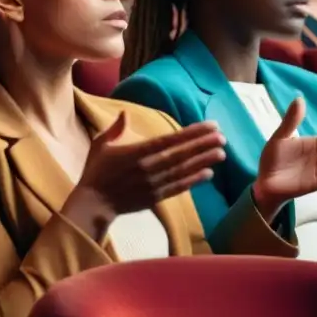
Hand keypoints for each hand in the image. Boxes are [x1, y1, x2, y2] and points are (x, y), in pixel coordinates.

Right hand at [73, 112, 225, 219]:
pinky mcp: (155, 198)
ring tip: (222, 153)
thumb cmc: (96, 172)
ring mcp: (153, 184)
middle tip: (222, 137)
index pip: (169, 140)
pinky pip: (178, 187)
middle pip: (181, 154)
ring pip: (182, 170)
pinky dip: (193, 181)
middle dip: (203, 145)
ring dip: (203, 161)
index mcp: (136, 152)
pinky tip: (208, 174)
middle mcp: (148, 167)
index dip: (191, 133)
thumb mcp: (99, 145)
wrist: (93, 203)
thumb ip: (114, 129)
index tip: (210, 126)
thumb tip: (125, 113)